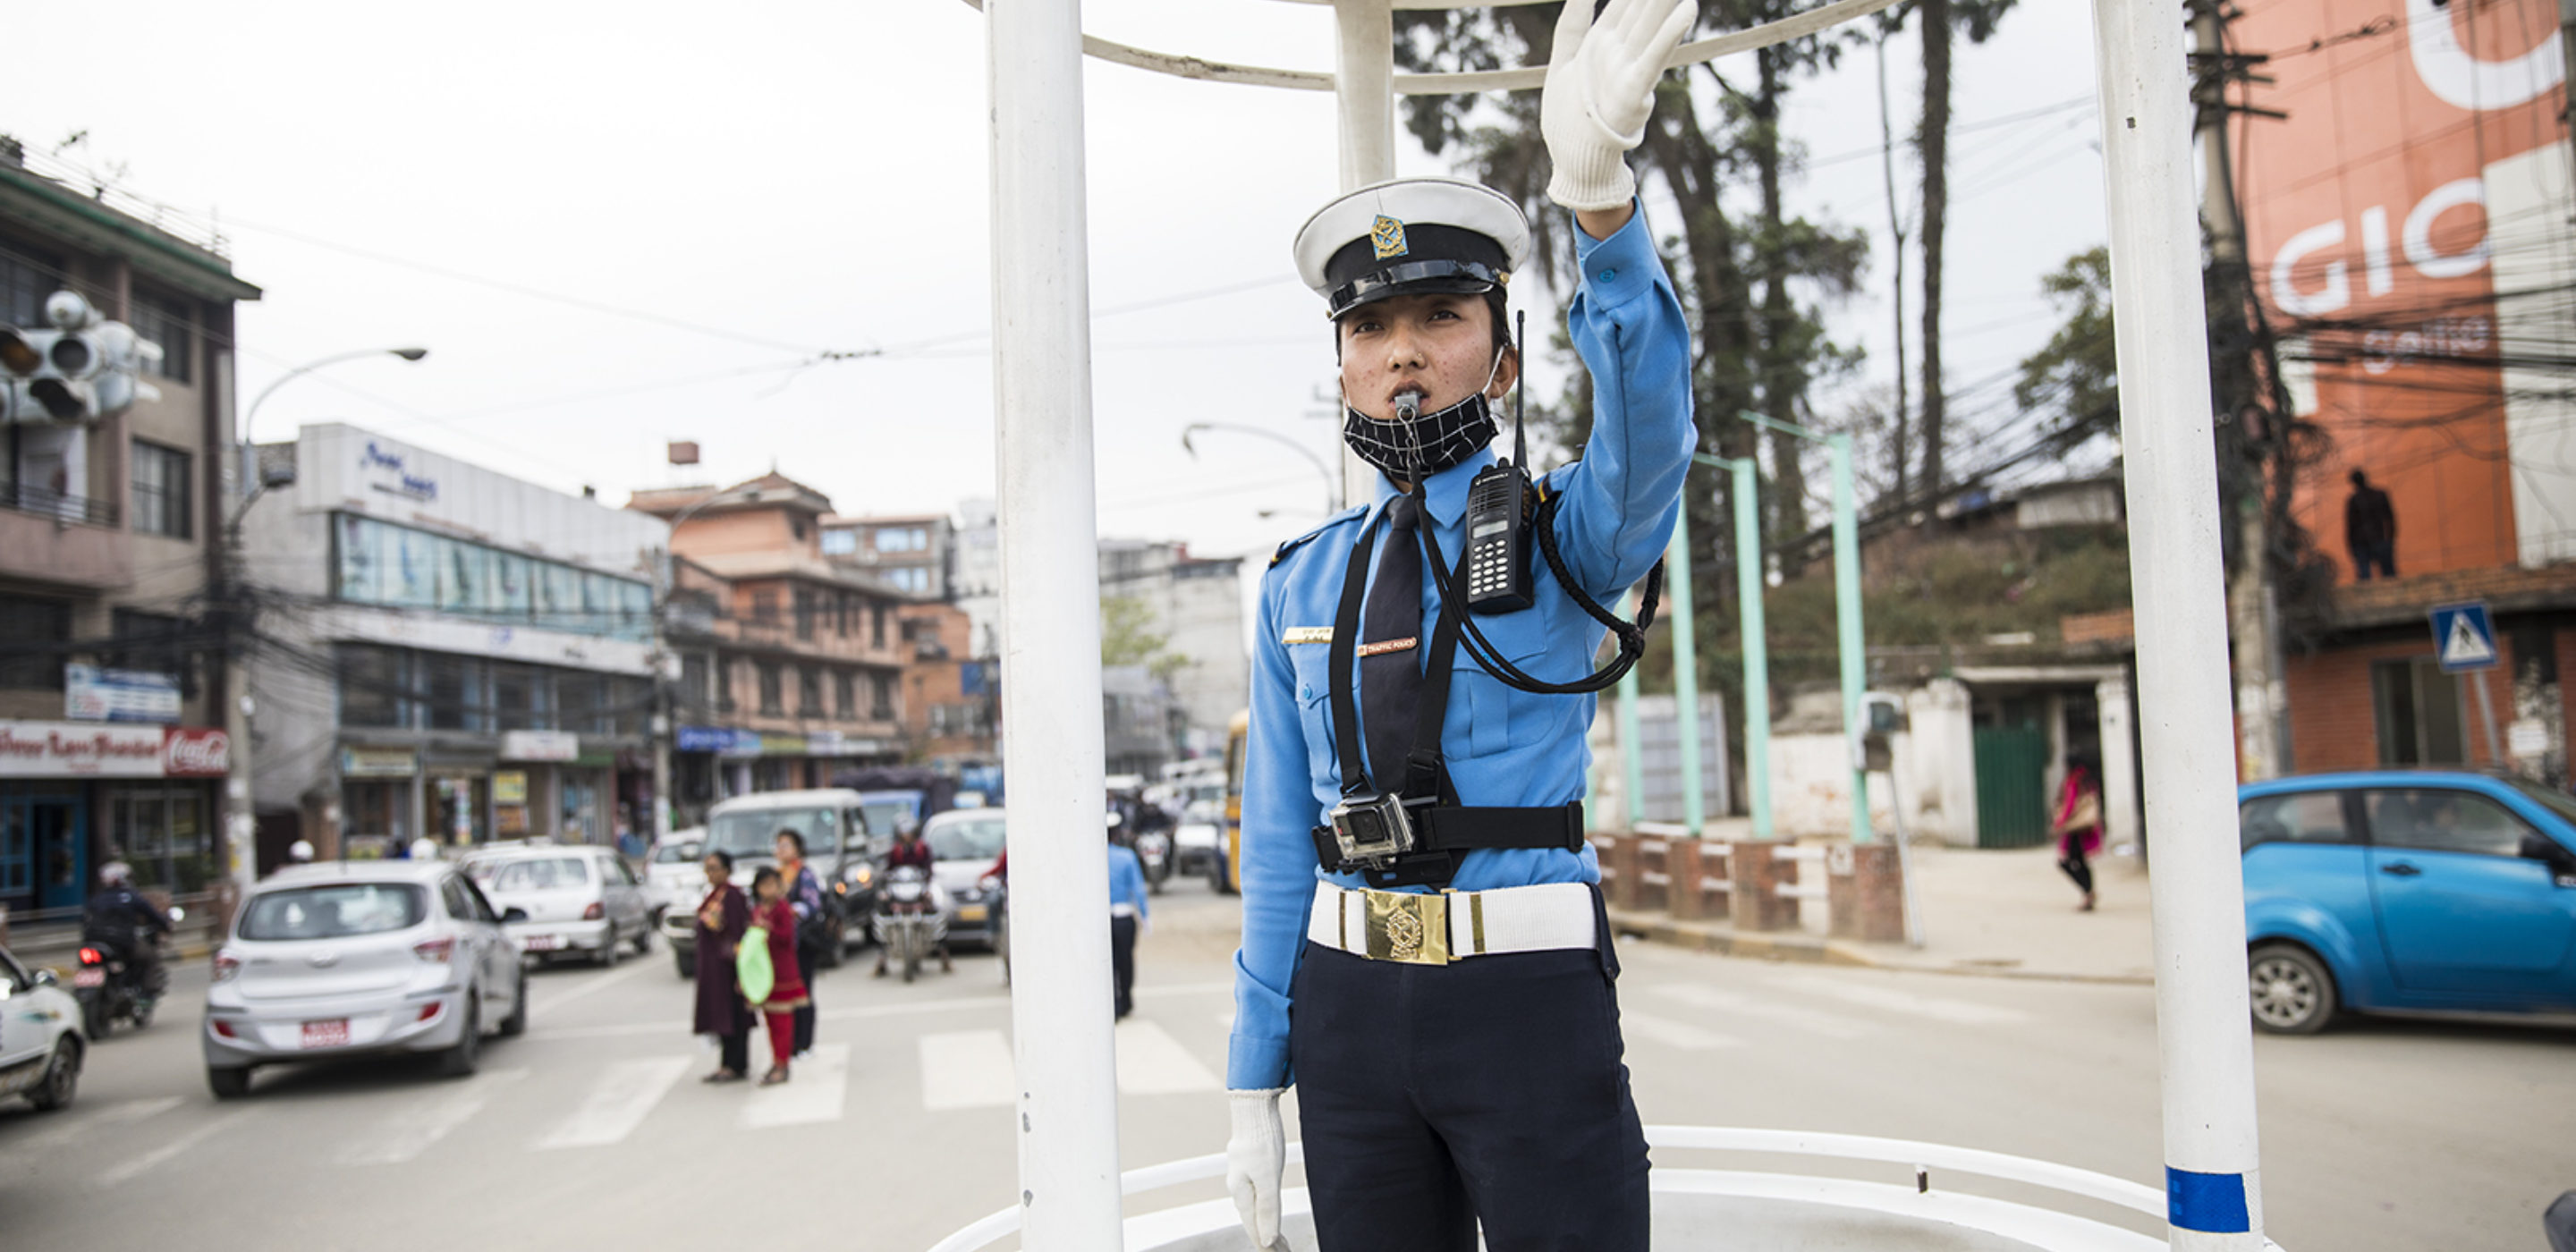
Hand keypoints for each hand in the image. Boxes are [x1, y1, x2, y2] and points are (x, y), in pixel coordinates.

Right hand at [1225, 1088, 1288, 1250]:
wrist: (1254, 1107)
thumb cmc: (1260, 1139)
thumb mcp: (1267, 1178)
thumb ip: (1267, 1209)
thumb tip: (1266, 1240)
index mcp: (1242, 1194)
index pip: (1256, 1230)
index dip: (1269, 1246)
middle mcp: (1240, 1188)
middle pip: (1255, 1222)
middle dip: (1269, 1240)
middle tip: (1283, 1251)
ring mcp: (1245, 1177)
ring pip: (1256, 1210)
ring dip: (1268, 1226)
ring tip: (1279, 1240)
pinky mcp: (1252, 1167)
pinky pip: (1258, 1196)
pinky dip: (1267, 1210)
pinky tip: (1269, 1210)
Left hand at [1542, 0, 1697, 211]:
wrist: (1572, 163)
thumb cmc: (1567, 119)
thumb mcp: (1562, 65)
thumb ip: (1571, 26)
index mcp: (1603, 42)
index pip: (1626, 0)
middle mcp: (1620, 51)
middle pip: (1643, 6)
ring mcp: (1628, 70)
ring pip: (1651, 25)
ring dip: (1668, 1)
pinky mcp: (1632, 93)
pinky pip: (1652, 59)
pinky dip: (1667, 36)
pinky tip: (1686, 10)